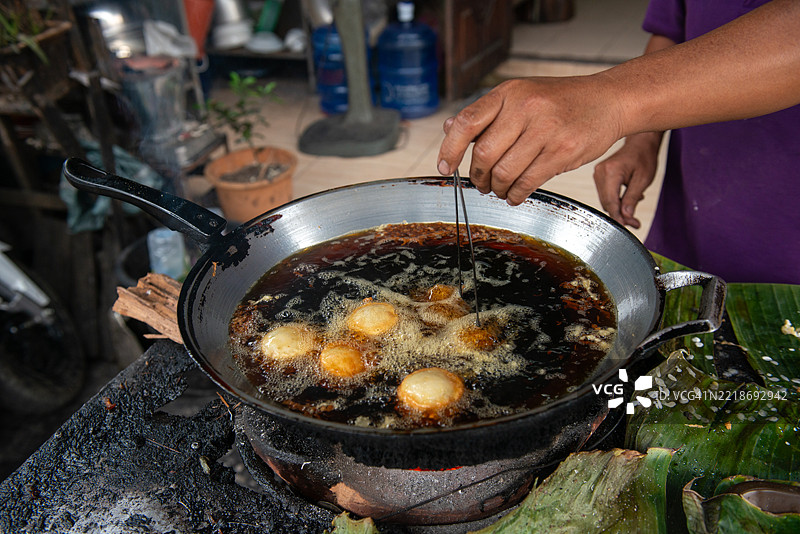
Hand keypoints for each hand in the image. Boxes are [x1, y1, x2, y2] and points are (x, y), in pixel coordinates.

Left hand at [437, 76, 624, 204]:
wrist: (608, 100)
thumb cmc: (559, 101)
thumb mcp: (520, 96)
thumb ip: (486, 114)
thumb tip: (448, 129)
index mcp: (508, 93)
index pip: (466, 122)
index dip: (450, 149)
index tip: (445, 168)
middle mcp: (525, 108)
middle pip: (484, 155)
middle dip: (478, 176)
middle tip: (482, 183)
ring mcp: (545, 130)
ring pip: (505, 173)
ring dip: (497, 189)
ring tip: (500, 189)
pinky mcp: (562, 152)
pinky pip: (527, 183)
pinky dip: (516, 194)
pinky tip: (516, 194)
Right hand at [593, 132, 662, 228]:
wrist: (640, 144)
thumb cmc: (643, 158)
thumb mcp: (642, 180)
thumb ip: (631, 199)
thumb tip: (625, 216)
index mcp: (610, 172)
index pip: (610, 202)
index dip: (618, 217)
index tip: (627, 226)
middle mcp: (600, 173)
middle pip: (606, 203)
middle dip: (620, 214)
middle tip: (635, 222)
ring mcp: (597, 174)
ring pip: (605, 200)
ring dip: (618, 208)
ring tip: (634, 206)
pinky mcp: (599, 176)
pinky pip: (605, 195)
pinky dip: (615, 200)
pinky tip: (627, 199)